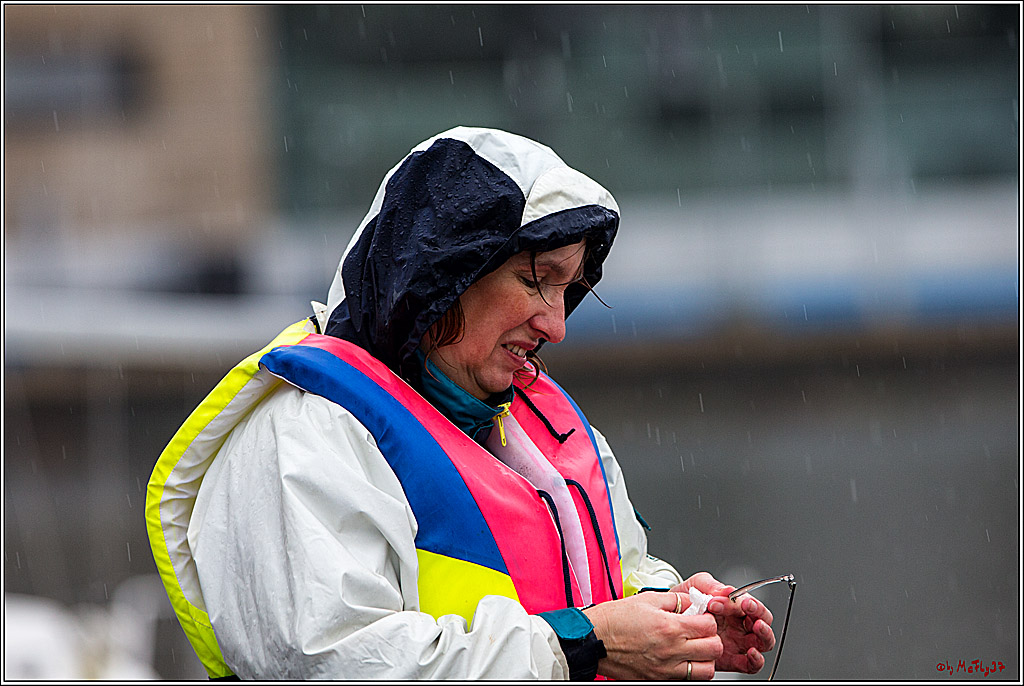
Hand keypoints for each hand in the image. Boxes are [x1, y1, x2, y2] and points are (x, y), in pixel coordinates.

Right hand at [583, 591, 722, 679]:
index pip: (709, 625)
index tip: (701, 615)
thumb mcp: (647, 599)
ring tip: (694, 647)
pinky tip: (680, 657)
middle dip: (712, 637)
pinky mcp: (659, 678)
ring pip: (706, 670)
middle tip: (701, 630)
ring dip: (705, 657)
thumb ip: (675, 600)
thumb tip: (693, 602)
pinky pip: (687, 678)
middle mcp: (671, 650)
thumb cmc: (615, 619)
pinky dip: (690, 669)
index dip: (708, 617)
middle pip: (714, 649)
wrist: (593, 640)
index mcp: (669, 627)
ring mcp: (666, 668)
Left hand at [671, 572, 776, 673]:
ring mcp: (737, 643)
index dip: (749, 601)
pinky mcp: (732, 660)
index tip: (740, 599)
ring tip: (757, 627)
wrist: (670, 621)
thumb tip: (725, 590)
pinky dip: (756, 660)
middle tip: (748, 608)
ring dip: (764, 635)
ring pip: (763, 642)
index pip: (752, 604)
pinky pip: (751, 665)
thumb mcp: (695, 587)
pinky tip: (751, 653)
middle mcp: (739, 625)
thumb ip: (710, 585)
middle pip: (763, 621)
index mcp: (734, 607)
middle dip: (759, 614)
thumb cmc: (685, 602)